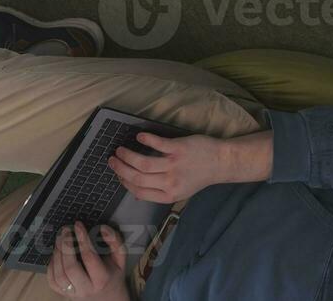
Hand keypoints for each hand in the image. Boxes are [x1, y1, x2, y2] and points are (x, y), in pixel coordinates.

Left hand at [46, 223, 129, 299]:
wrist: (108, 298)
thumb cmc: (112, 275)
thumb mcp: (120, 259)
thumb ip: (115, 242)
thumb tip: (103, 229)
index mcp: (102, 279)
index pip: (90, 258)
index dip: (83, 239)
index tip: (78, 225)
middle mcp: (86, 288)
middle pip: (71, 268)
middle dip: (66, 246)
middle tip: (66, 231)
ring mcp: (73, 293)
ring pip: (59, 275)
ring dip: (57, 254)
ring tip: (60, 240)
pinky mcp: (64, 295)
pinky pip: (52, 281)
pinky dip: (51, 265)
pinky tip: (56, 254)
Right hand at [109, 133, 232, 203]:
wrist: (221, 163)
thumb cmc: (199, 176)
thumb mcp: (180, 191)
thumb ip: (159, 192)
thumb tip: (137, 194)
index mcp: (169, 195)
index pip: (139, 191)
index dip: (125, 182)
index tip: (117, 174)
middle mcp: (170, 182)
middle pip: (137, 177)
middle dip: (120, 168)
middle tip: (112, 159)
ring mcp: (174, 165)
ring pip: (143, 162)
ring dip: (128, 155)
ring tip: (120, 149)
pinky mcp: (179, 149)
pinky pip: (157, 144)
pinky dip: (146, 139)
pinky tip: (139, 136)